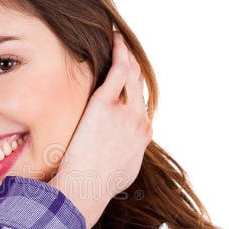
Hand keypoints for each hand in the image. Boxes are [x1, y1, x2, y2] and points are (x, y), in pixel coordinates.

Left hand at [50, 33, 151, 228]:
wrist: (86, 189)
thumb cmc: (94, 187)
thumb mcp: (118, 174)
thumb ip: (120, 158)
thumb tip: (113, 158)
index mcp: (142, 137)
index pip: (141, 106)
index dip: (133, 92)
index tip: (127, 82)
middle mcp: (139, 121)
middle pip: (140, 87)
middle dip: (134, 69)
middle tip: (125, 54)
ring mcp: (125, 112)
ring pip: (131, 76)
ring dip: (127, 56)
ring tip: (120, 42)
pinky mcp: (106, 104)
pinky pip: (118, 71)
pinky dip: (119, 53)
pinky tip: (115, 40)